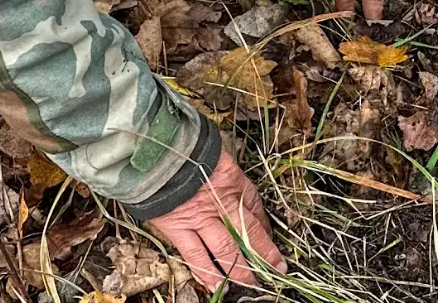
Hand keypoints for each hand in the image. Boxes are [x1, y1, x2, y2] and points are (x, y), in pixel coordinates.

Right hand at [150, 152, 286, 289]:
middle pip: (249, 233)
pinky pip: (195, 255)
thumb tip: (250, 210)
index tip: (272, 242)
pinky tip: (216, 285)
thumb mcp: (223, 164)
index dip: (266, 230)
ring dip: (240, 269)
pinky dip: (207, 273)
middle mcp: (222, 203)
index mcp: (235, 184)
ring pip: (226, 249)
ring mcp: (201, 218)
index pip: (257, 211)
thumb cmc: (192, 155)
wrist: (162, 153)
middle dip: (264, 254)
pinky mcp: (179, 228)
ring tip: (251, 283)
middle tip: (276, 269)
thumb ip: (235, 185)